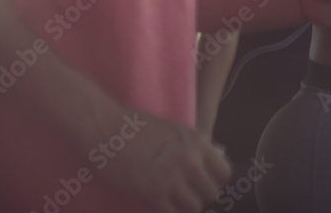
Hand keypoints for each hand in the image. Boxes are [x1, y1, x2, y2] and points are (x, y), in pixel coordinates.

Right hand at [101, 109, 231, 212]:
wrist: (106, 128)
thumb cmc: (136, 126)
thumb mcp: (174, 129)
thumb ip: (194, 146)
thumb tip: (213, 158)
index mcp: (197, 142)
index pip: (224, 172)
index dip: (216, 180)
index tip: (205, 183)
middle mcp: (190, 161)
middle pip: (212, 193)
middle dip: (202, 195)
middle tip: (188, 194)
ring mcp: (173, 179)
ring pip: (196, 207)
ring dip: (186, 206)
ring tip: (174, 200)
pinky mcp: (153, 195)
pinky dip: (169, 211)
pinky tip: (161, 204)